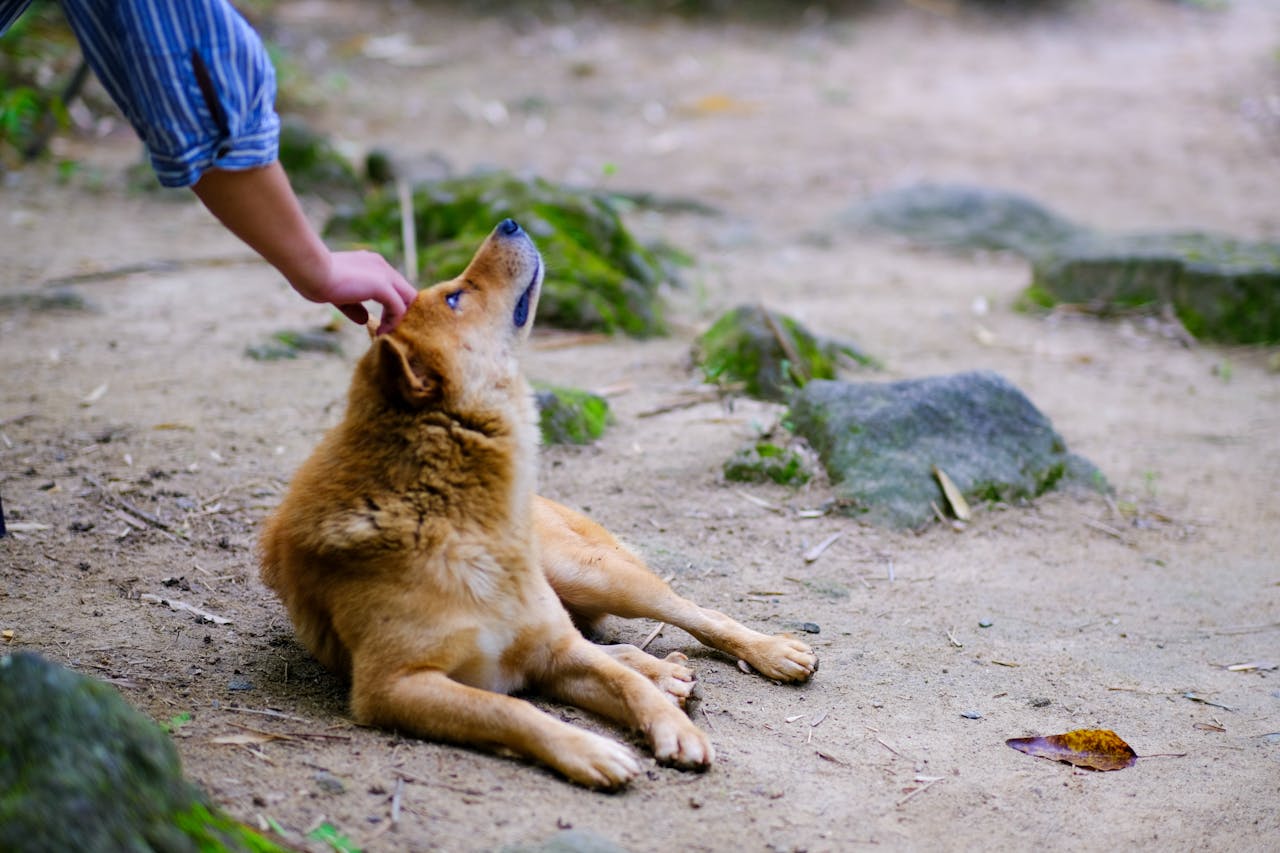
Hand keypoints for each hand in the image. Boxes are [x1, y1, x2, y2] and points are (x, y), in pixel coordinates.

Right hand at [191, 163, 417, 333]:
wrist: (310, 270)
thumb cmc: (316, 279)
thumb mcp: (339, 295)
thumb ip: (355, 306)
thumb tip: (365, 320)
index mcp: (372, 264)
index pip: (394, 286)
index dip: (392, 305)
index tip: (382, 322)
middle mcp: (382, 266)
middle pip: (407, 292)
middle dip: (401, 313)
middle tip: (387, 330)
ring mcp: (384, 274)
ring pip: (407, 299)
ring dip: (399, 319)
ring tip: (384, 333)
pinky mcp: (382, 285)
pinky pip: (399, 308)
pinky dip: (394, 323)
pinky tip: (381, 333)